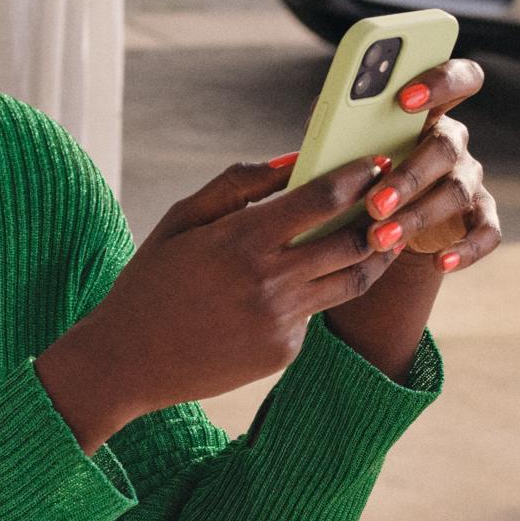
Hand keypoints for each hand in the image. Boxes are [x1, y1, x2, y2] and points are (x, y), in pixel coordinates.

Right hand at [36, 153, 410, 453]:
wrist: (128, 360)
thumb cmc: (150, 281)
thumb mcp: (181, 221)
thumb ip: (236, 185)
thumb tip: (290, 160)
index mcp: (242, 239)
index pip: (323, 198)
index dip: (357, 176)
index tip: (374, 163)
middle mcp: (270, 281)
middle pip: (354, 240)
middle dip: (380, 214)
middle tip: (392, 197)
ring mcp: (281, 321)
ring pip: (351, 281)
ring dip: (372, 255)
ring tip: (379, 235)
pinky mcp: (284, 352)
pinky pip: (314, 314)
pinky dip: (314, 295)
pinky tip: (301, 287)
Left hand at [318, 57, 501, 379]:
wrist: (371, 222)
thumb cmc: (352, 171)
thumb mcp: (340, 146)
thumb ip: (337, 127)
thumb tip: (321, 125)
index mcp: (426, 110)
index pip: (458, 78)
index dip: (440, 82)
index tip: (405, 98)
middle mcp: (452, 140)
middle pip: (446, 146)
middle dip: (409, 174)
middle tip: (375, 203)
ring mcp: (468, 178)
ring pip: (457, 191)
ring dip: (418, 215)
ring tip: (379, 237)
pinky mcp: (479, 216)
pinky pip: (487, 231)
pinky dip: (466, 249)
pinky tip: (440, 262)